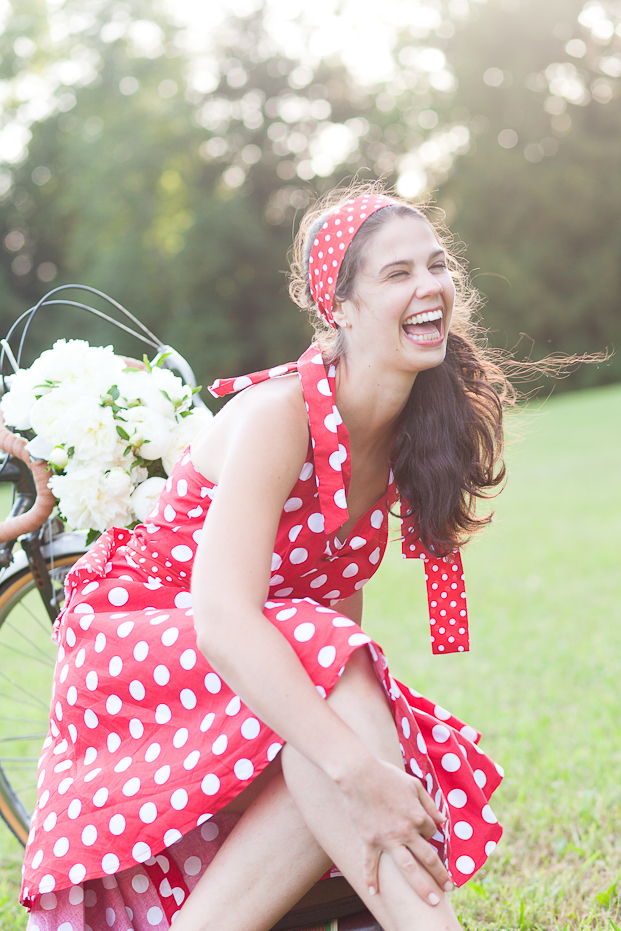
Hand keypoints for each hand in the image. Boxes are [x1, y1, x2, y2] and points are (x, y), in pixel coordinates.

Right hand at [339, 758, 451, 904]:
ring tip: (431, 901)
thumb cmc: (387, 775)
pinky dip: (371, 878)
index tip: (424, 831)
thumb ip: (429, 804)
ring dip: (421, 886)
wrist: (358, 774)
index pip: (432, 832)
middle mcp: (406, 831)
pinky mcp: (369, 840)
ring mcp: (387, 839)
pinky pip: (370, 863)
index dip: (430, 833)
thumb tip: (443, 821)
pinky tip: (374, 891)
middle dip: (440, 876)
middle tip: (448, 889)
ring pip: (408, 869)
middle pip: (428, 858)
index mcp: (418, 816)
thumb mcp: (414, 785)